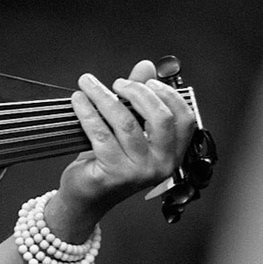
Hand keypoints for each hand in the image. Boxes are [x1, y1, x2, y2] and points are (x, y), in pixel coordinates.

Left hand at [50, 60, 194, 236]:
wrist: (86, 197)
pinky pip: (100, 134)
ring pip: (126, 123)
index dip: (168, 95)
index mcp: (172, 154)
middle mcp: (161, 164)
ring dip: (103, 97)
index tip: (147, 80)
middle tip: (117, 82)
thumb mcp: (128, 129)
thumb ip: (139, 98)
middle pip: (159, 117)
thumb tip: (145, 66)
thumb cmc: (108, 161)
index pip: (184, 119)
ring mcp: (138, 171)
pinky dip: (88, 111)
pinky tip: (78, 100)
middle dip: (137, 92)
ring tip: (88, 84)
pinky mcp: (113, 174)